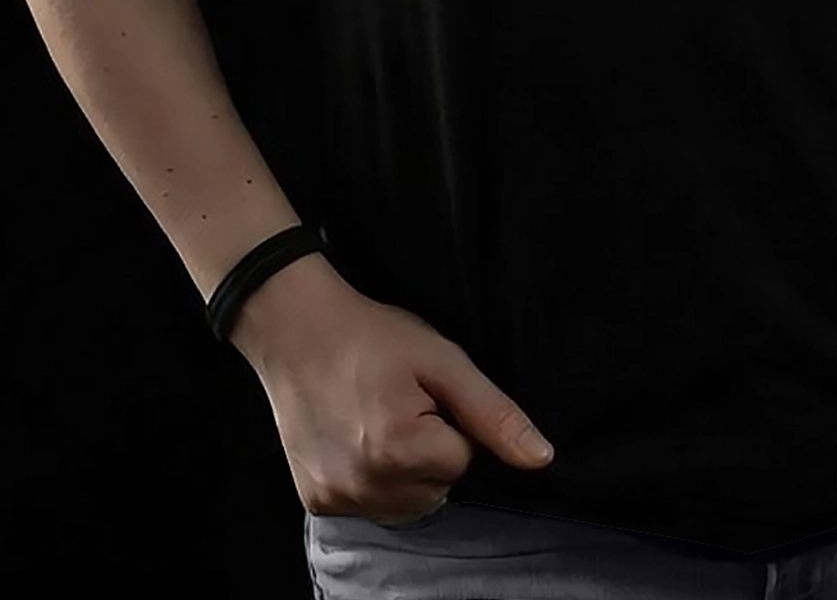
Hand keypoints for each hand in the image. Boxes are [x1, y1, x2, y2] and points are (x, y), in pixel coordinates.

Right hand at [238, 267, 555, 522]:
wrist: (295, 329)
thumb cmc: (373, 336)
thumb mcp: (441, 359)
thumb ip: (492, 413)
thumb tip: (541, 459)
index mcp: (401, 449)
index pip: (463, 460)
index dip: (449, 423)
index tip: (421, 392)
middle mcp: (366, 486)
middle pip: (436, 490)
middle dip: (429, 453)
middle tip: (399, 404)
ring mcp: (337, 499)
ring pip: (405, 505)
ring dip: (403, 473)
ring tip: (378, 421)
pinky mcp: (316, 502)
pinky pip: (368, 506)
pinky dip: (370, 481)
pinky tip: (355, 439)